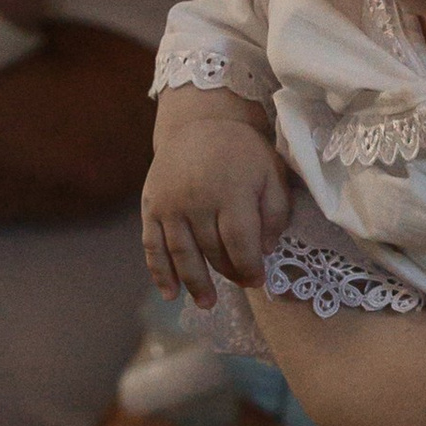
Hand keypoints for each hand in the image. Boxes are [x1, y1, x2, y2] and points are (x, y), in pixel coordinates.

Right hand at [142, 88, 291, 303]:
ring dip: (194, 283)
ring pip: (181, 253)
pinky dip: (159, 272)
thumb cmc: (242, 152)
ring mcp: (169, 205)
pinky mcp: (150, 206)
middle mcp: (196, 200)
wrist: (198, 123)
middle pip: (212, 250)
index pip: (240, 242)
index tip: (258, 281)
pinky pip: (152, 245)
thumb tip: (266, 250)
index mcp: (230, 191)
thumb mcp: (272, 173)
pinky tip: (170, 293)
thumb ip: (276, 212)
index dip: (250, 267)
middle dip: (228, 272)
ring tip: (207, 303)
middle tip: (240, 284)